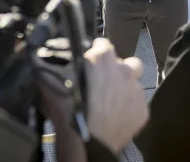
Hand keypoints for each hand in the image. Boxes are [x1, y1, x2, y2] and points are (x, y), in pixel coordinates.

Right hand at [35, 39, 148, 157]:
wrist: (87, 144)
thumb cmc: (68, 113)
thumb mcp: (52, 85)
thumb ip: (55, 66)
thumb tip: (46, 55)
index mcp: (103, 60)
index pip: (104, 44)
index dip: (97, 51)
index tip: (92, 60)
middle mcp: (124, 71)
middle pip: (124, 62)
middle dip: (115, 69)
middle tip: (103, 81)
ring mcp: (136, 91)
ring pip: (134, 81)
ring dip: (125, 86)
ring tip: (112, 98)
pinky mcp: (143, 110)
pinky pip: (137, 102)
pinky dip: (129, 106)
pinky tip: (116, 115)